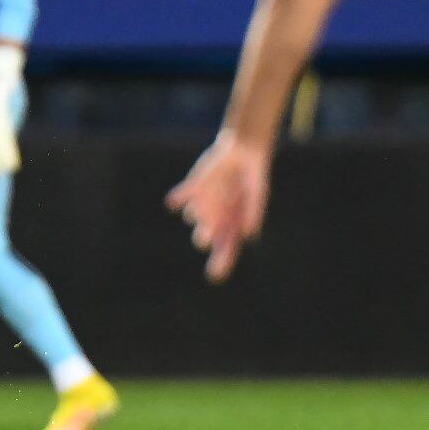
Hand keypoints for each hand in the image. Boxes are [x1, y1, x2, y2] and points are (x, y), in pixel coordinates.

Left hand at [165, 132, 270, 283]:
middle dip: (205, 236)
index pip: (225, 249)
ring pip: (194, 215)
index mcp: (231, 225)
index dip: (221, 263)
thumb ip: (253, 211)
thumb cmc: (252, 178)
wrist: (241, 153)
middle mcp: (214, 218)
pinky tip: (173, 201)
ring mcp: (202, 204)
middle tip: (207, 236)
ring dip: (202, 210)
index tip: (214, 277)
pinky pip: (181, 196)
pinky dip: (178, 198)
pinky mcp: (193, 188)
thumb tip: (249, 233)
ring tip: (219, 194)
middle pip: (204, 236)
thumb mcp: (257, 194)